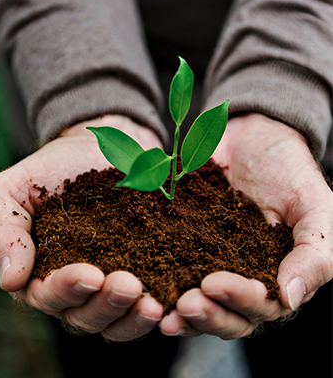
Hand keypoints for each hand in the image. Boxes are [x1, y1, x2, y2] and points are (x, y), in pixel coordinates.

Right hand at [0, 115, 165, 340]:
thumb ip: (4, 232)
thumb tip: (9, 282)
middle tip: (128, 285)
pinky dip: (154, 313)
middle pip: (83, 317)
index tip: (90, 273)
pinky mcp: (139, 279)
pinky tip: (169, 303)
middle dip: (105, 305)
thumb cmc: (46, 171)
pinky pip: (142, 310)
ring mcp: (105, 290)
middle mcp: (70, 291)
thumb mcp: (11, 191)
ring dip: (131, 317)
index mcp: (34, 275)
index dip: (66, 289)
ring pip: (114, 323)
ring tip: (151, 302)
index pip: (45, 295)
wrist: (95, 148)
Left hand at [160, 113, 332, 338]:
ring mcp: (205, 268)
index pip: (260, 307)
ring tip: (159, 310)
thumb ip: (316, 253)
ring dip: (178, 313)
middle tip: (184, 303)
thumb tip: (290, 298)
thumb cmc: (290, 172)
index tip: (213, 284)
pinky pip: (165, 274)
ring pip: (194, 306)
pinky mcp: (176, 250)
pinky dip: (154, 285)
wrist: (249, 138)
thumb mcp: (315, 206)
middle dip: (205, 315)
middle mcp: (239, 282)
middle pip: (224, 317)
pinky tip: (140, 286)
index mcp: (275, 280)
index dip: (238, 301)